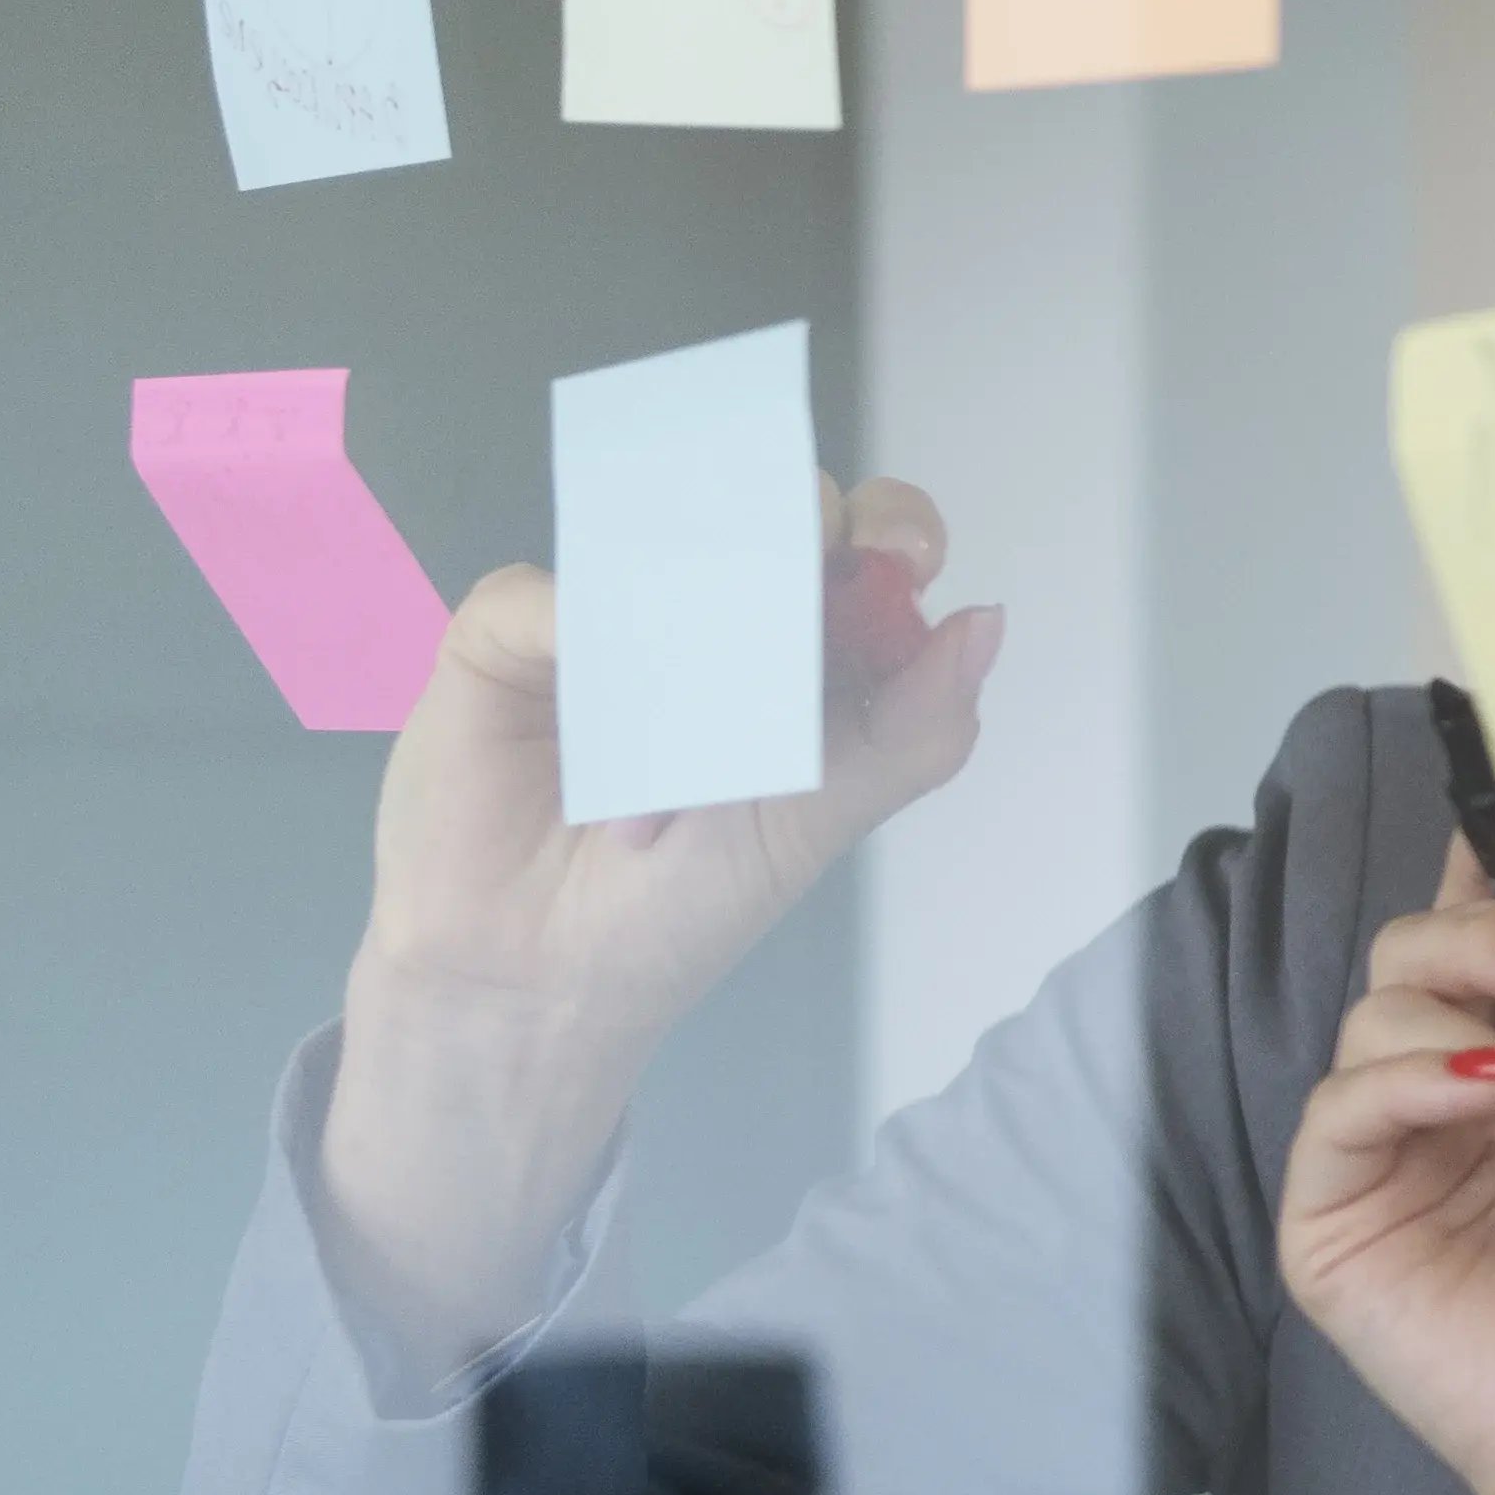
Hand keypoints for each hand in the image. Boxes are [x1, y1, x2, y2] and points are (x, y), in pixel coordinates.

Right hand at [318, 477, 1000, 1363]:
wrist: (542, 980)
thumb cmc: (689, 902)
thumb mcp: (825, 817)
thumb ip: (915, 727)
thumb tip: (986, 622)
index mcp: (806, 652)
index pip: (864, 552)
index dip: (892, 532)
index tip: (905, 555)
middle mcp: (713, 618)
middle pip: (771, 513)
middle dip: (801, 523)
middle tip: (806, 570)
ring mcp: (611, 615)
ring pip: (660, 528)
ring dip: (691, 581)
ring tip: (710, 663)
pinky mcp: (508, 636)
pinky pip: (543, 591)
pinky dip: (577, 636)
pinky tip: (596, 714)